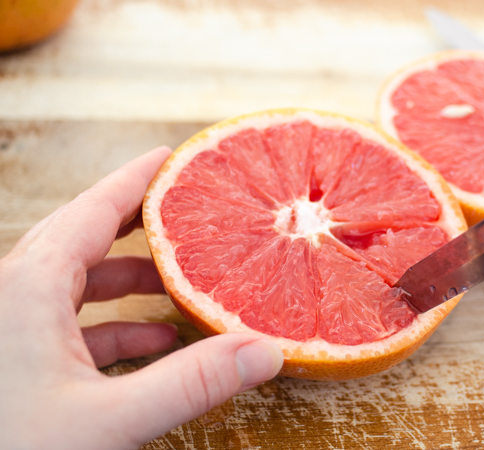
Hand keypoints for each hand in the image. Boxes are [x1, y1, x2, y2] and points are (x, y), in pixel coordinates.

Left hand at [0, 147, 283, 449]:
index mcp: (30, 288)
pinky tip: (155, 341)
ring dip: (132, 278)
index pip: (93, 210)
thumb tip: (262, 352)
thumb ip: (190, 384)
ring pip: (79, 281)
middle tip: (183, 210)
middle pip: (85, 237)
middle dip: (139, 223)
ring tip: (181, 279)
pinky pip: (72, 322)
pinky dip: (116, 323)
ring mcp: (14, 327)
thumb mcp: (106, 420)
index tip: (170, 157)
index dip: (135, 179)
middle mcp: (16, 295)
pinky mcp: (18, 359)